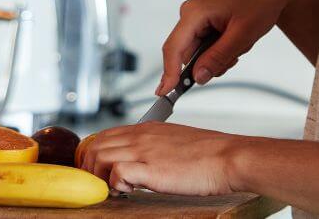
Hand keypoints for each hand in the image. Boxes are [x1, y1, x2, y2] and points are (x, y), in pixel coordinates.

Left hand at [79, 122, 244, 194]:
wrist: (228, 158)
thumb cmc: (209, 154)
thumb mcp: (175, 141)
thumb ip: (155, 147)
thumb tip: (143, 162)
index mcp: (147, 128)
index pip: (105, 134)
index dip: (93, 152)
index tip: (96, 169)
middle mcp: (141, 136)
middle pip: (95, 144)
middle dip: (89, 166)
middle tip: (98, 183)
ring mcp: (144, 151)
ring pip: (99, 156)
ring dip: (99, 176)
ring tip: (113, 189)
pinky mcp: (150, 169)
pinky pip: (116, 173)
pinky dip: (114, 184)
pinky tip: (127, 191)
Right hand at [156, 0, 296, 94]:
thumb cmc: (259, 0)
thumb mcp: (242, 34)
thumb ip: (218, 57)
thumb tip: (198, 77)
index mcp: (194, 12)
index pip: (174, 49)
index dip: (169, 74)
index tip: (165, 94)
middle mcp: (190, 14)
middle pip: (187, 53)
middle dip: (211, 62)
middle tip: (234, 56)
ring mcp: (196, 18)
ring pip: (199, 52)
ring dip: (220, 55)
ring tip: (240, 42)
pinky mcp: (204, 21)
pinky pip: (206, 45)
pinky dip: (222, 49)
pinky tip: (237, 39)